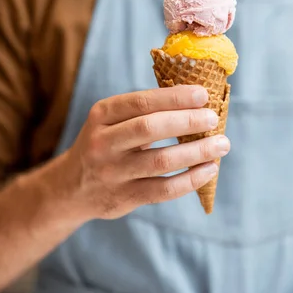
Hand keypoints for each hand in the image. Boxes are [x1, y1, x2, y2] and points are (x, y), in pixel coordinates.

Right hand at [62, 86, 229, 219]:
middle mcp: (103, 142)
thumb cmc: (106, 143)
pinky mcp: (124, 198)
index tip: (202, 94)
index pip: (141, 101)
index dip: (174, 97)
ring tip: (221, 144)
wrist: (71, 188)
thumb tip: (196, 99)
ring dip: (196, 152)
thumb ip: (143, 111)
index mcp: (102, 114)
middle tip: (213, 119)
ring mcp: (112, 172)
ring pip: (160, 161)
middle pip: (150, 128)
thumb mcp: (111, 121)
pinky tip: (209, 169)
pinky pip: (163, 190)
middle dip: (187, 121)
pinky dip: (190, 180)